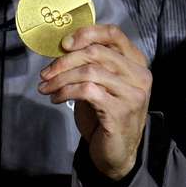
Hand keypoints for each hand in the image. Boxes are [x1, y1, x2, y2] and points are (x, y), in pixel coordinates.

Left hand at [38, 24, 151, 179]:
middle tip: (46, 72)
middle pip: (96, 52)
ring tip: (47, 88)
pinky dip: (66, 91)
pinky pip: (86, 91)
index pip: (113, 34)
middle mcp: (139, 75)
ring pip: (89, 71)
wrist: (118, 152)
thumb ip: (93, 64)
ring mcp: (132, 93)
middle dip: (65, 60)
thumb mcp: (103, 83)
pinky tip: (56, 98)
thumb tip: (64, 47)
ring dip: (61, 78)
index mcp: (136, 62)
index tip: (64, 44)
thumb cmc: (107, 114)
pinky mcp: (120, 111)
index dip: (87, 33)